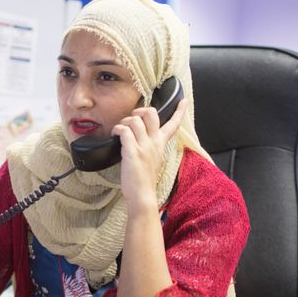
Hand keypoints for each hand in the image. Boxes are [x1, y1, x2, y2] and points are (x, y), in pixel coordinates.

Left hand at [113, 98, 187, 214]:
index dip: (179, 111)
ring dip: (124, 121)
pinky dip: (117, 129)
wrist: (143, 195)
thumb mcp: (153, 159)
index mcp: (161, 144)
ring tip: (119, 131)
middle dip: (139, 110)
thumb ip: (150, 147)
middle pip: (151, 113)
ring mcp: (144, 146)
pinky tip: (114, 135)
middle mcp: (154, 143)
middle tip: (132, 119)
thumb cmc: (144, 180)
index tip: (183, 101)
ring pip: (135, 120)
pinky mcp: (133, 151)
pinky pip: (124, 130)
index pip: (174, 124)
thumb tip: (139, 136)